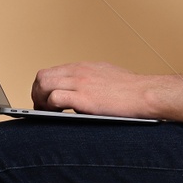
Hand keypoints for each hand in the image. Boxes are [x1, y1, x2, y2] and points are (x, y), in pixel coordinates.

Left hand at [31, 61, 153, 117]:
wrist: (146, 94)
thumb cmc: (132, 90)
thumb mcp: (107, 76)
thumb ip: (91, 80)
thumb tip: (81, 91)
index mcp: (84, 67)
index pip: (52, 71)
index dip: (43, 87)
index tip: (43, 99)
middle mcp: (79, 71)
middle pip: (42, 76)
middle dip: (36, 94)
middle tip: (40, 108)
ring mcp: (80, 83)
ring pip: (44, 85)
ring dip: (40, 101)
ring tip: (45, 113)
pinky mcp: (84, 98)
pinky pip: (55, 99)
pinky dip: (50, 107)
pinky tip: (55, 115)